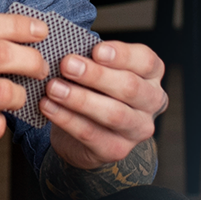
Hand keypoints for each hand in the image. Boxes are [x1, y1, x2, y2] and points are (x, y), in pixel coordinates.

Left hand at [40, 39, 166, 167]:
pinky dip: (67, 120)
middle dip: (96, 76)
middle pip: (130, 88)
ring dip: (80, 99)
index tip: (96, 50)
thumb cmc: (95, 89)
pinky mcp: (117, 150)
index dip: (122, 55)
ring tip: (54, 88)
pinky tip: (48, 107)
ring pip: (113, 114)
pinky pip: (91, 134)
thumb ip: (91, 58)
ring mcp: (137, 129)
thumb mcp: (99, 68)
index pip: (146, 61)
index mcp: (151, 75)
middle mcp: (151, 102)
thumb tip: (68, 49)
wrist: (84, 131)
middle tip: (67, 65)